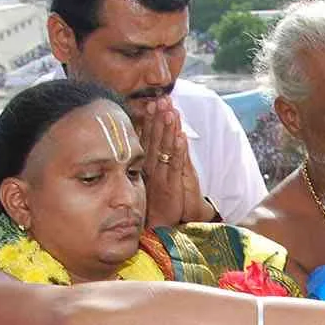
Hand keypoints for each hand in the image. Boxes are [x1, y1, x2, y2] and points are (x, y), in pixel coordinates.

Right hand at [142, 98, 209, 228]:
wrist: (158, 224)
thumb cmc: (153, 200)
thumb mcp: (147, 178)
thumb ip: (145, 160)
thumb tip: (143, 142)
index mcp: (144, 164)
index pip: (146, 138)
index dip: (150, 120)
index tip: (152, 103)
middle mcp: (150, 168)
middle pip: (154, 139)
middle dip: (158, 119)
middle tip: (162, 100)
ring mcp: (160, 176)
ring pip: (164, 149)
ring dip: (168, 130)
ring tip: (171, 112)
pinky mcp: (171, 186)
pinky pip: (175, 166)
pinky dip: (178, 152)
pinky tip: (181, 138)